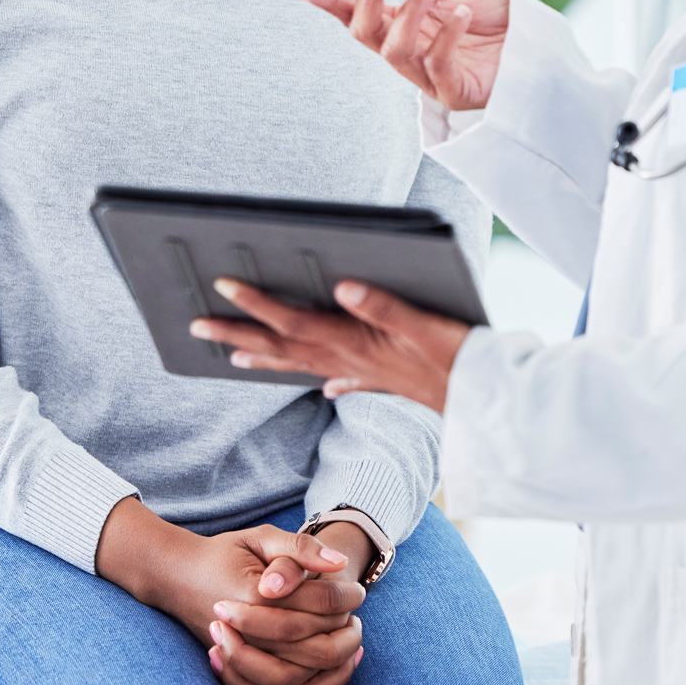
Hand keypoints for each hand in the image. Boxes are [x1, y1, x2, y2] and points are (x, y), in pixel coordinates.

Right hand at [95, 499, 364, 684]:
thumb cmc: (223, 553)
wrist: (177, 577)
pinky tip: (330, 667)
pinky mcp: (237, 674)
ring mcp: (240, 657)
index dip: (345, 597)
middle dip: (345, 634)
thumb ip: (301, 546)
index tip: (358, 591)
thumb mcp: (261, 538)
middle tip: (357, 619)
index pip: (317, 604)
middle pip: (314, 647)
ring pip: (300, 679)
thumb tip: (338, 563)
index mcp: (256, 594)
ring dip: (333, 664)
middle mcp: (247, 633)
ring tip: (349, 642)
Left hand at [192, 277, 470, 413]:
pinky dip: (329, 378)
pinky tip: (325, 385)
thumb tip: (342, 286)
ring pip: (303, 364)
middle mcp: (350, 358)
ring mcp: (365, 371)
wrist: (487, 398)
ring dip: (267, 357)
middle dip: (239, 333)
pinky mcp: (386, 379)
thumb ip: (383, 305)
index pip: (293, 321)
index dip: (256, 304)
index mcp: (354, 341)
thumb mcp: (424, 324)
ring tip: (235, 356)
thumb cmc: (457, 357)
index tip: (222, 286)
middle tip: (197, 325)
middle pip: (283, 345)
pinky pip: (344, 379)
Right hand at [296, 0, 509, 111]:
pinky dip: (447, 35)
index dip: (330, 3)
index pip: (358, 15)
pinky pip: (438, 65)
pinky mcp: (453, 91)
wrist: (534, 42)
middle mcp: (407, 51)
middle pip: (366, 34)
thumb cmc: (494, 18)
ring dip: (408, 14)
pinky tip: (464, 14)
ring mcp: (427, 75)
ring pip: (395, 51)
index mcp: (402, 24)